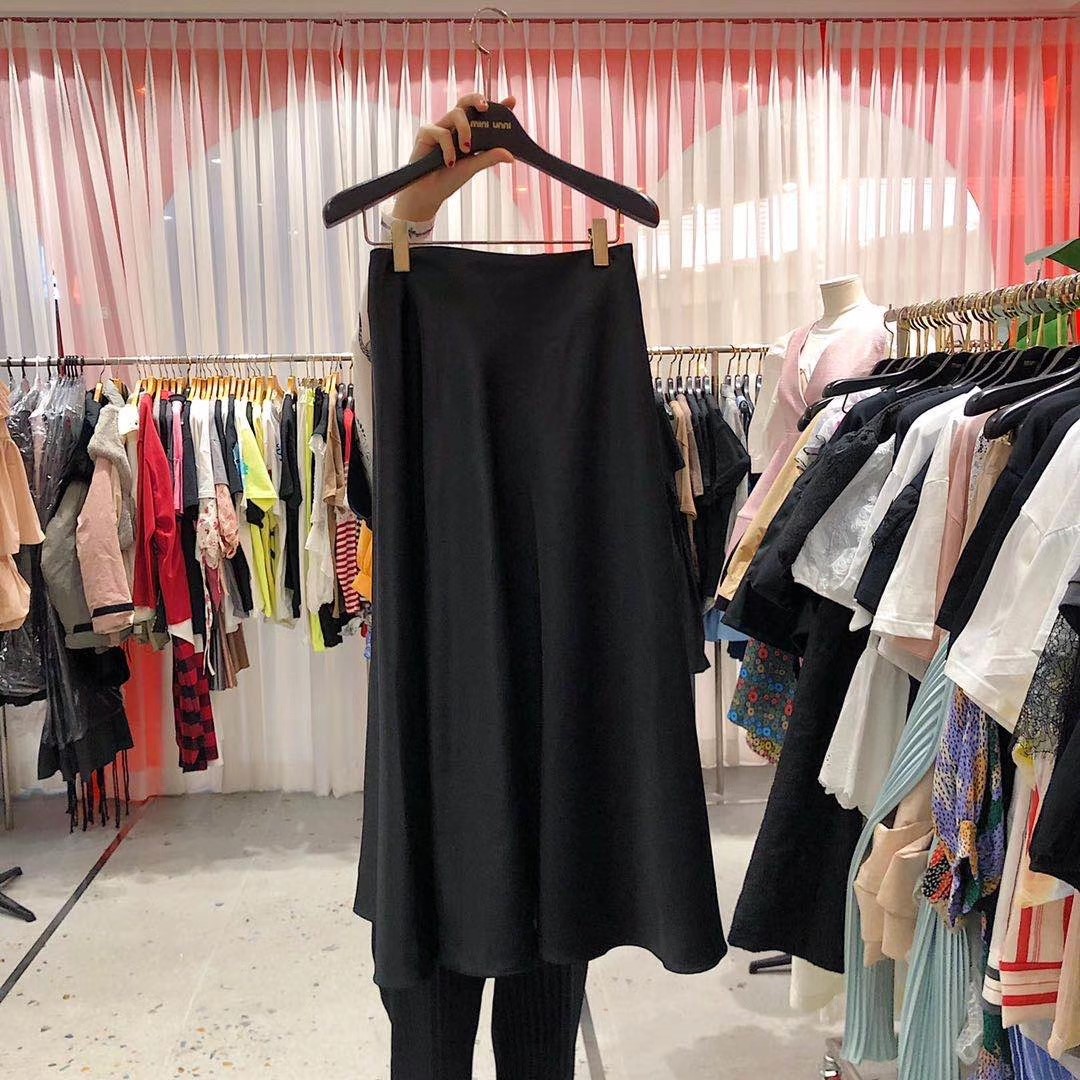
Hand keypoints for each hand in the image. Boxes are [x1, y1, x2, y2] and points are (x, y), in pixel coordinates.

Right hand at [391, 92, 515, 222]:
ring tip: (466, 150)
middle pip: (465, 102)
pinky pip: (441, 132)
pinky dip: (448, 148)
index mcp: (466, 132)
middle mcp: (453, 126)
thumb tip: (511, 155)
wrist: (428, 194)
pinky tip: (449, 162)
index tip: (511, 101)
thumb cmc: (448, 179)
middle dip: (477, 99)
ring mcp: (439, 127)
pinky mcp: (426, 133)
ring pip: (456, 113)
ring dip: (465, 130)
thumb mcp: (473, 167)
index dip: (497, 105)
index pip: (482, 114)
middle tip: (486, 107)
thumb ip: (489, 158)